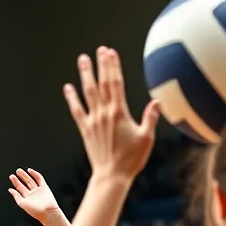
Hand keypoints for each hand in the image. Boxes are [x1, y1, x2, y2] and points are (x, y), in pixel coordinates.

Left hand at [8, 168, 61, 225]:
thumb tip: (10, 189)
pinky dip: (35, 174)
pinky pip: (39, 179)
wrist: (47, 212)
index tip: (12, 177)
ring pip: (31, 181)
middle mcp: (32, 194)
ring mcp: (38, 190)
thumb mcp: (22, 203)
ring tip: (20, 171)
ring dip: (26, 175)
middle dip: (21, 177)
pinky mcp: (45, 188)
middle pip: (26, 183)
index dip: (16, 182)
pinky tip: (30, 171)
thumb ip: (16, 196)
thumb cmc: (35, 210)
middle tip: (17, 171)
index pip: (20, 188)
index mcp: (27, 198)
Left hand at [63, 46, 159, 183]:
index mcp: (119, 113)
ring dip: (85, 75)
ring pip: (88, 93)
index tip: (111, 52)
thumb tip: (157, 102)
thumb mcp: (146, 139)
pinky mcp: (85, 130)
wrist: (111, 176)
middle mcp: (104, 113)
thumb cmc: (131, 159)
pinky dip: (72, 98)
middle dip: (101, 65)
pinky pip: (77, 110)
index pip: (115, 83)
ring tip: (82, 60)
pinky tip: (67, 87)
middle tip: (99, 50)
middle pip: (102, 84)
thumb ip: (150, 118)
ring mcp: (93, 120)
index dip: (113, 66)